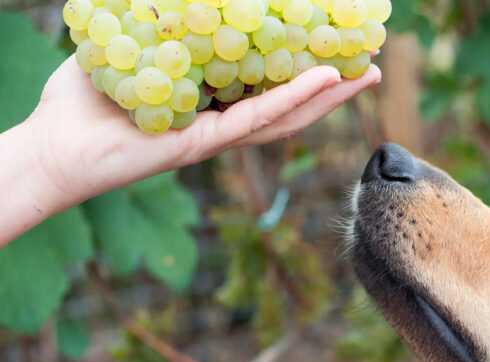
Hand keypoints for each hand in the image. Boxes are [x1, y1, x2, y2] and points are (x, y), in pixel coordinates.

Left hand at [23, 56, 380, 214]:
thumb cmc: (83, 100)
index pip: (265, 82)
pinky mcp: (206, 144)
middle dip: (332, 86)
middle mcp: (221, 120)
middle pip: (288, 103)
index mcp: (210, 100)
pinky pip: (258, 119)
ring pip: (286, 116)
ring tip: (366, 74)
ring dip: (329, 96)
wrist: (54, 145)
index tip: (331, 45)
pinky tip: (326, 80)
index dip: (301, 67)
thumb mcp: (128, 44)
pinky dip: (294, 99)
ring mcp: (217, 135)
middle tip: (368, 62)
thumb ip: (156, 22)